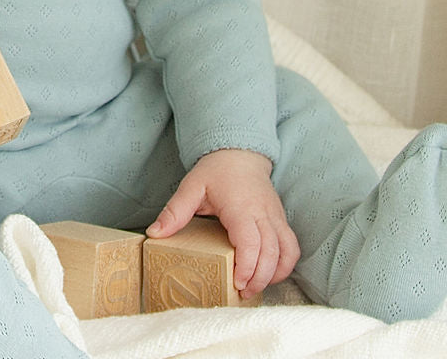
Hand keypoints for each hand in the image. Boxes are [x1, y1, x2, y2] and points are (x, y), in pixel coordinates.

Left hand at [146, 149, 299, 300]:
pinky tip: (268, 274)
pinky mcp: (281, 220)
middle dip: (259, 279)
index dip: (247, 267)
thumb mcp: (191, 186)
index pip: (252, 242)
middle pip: (272, 253)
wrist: (239, 153)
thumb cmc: (216, 171)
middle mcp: (263, 213)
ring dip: (274, 274)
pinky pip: (291, 247)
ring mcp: (275, 216)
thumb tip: (154, 234)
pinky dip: (284, 265)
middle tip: (242, 294)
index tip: (236, 283)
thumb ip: (175, 211)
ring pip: (287, 252)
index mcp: (241, 207)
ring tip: (254, 287)